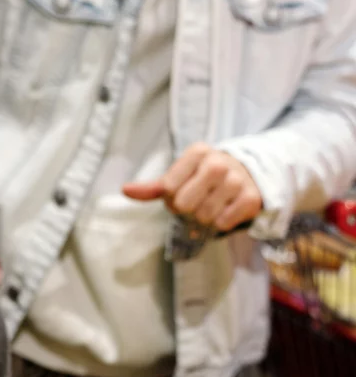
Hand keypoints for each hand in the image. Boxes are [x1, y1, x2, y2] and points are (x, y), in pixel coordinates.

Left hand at [123, 143, 262, 231]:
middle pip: (184, 205)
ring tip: (212, 204)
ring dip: (204, 218)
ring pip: (203, 216)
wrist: (247, 174)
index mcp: (197, 153)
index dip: (172, 198)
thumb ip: (152, 187)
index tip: (183, 191)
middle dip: (187, 210)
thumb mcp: (179, 176)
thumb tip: (125, 190)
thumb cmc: (204, 177)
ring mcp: (236, 180)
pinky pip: (223, 223)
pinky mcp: (250, 198)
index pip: (168, 189)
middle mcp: (218, 163)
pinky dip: (221, 223)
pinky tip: (226, 209)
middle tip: (197, 201)